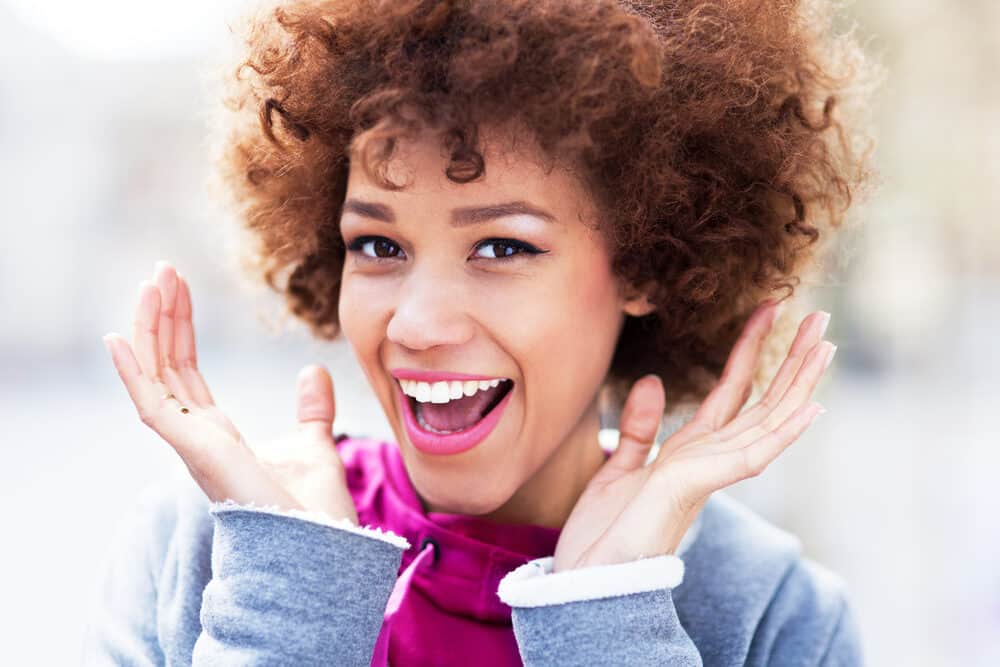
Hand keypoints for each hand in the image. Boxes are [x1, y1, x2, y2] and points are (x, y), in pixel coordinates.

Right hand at [102, 260, 357, 523]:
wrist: (321, 545)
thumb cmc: (313, 508)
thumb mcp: (314, 443)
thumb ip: (310, 410)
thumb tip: (311, 373)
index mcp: (218, 433)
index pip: (187, 370)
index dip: (180, 329)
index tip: (178, 287)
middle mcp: (197, 437)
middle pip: (168, 365)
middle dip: (163, 317)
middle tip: (162, 271)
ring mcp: (192, 445)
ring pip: (156, 377)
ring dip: (150, 329)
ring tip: (151, 284)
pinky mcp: (196, 452)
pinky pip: (153, 408)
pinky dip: (134, 373)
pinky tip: (120, 337)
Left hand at [552, 300, 834, 571]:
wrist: (586, 582)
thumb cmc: (604, 536)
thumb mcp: (616, 469)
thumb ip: (638, 428)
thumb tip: (652, 381)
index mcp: (689, 450)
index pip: (730, 391)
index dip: (750, 350)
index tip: (767, 310)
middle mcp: (708, 459)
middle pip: (761, 400)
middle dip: (790, 359)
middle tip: (819, 316)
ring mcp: (707, 473)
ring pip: (766, 421)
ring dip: (798, 384)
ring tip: (825, 345)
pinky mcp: (695, 485)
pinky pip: (750, 456)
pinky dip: (782, 433)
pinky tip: (812, 407)